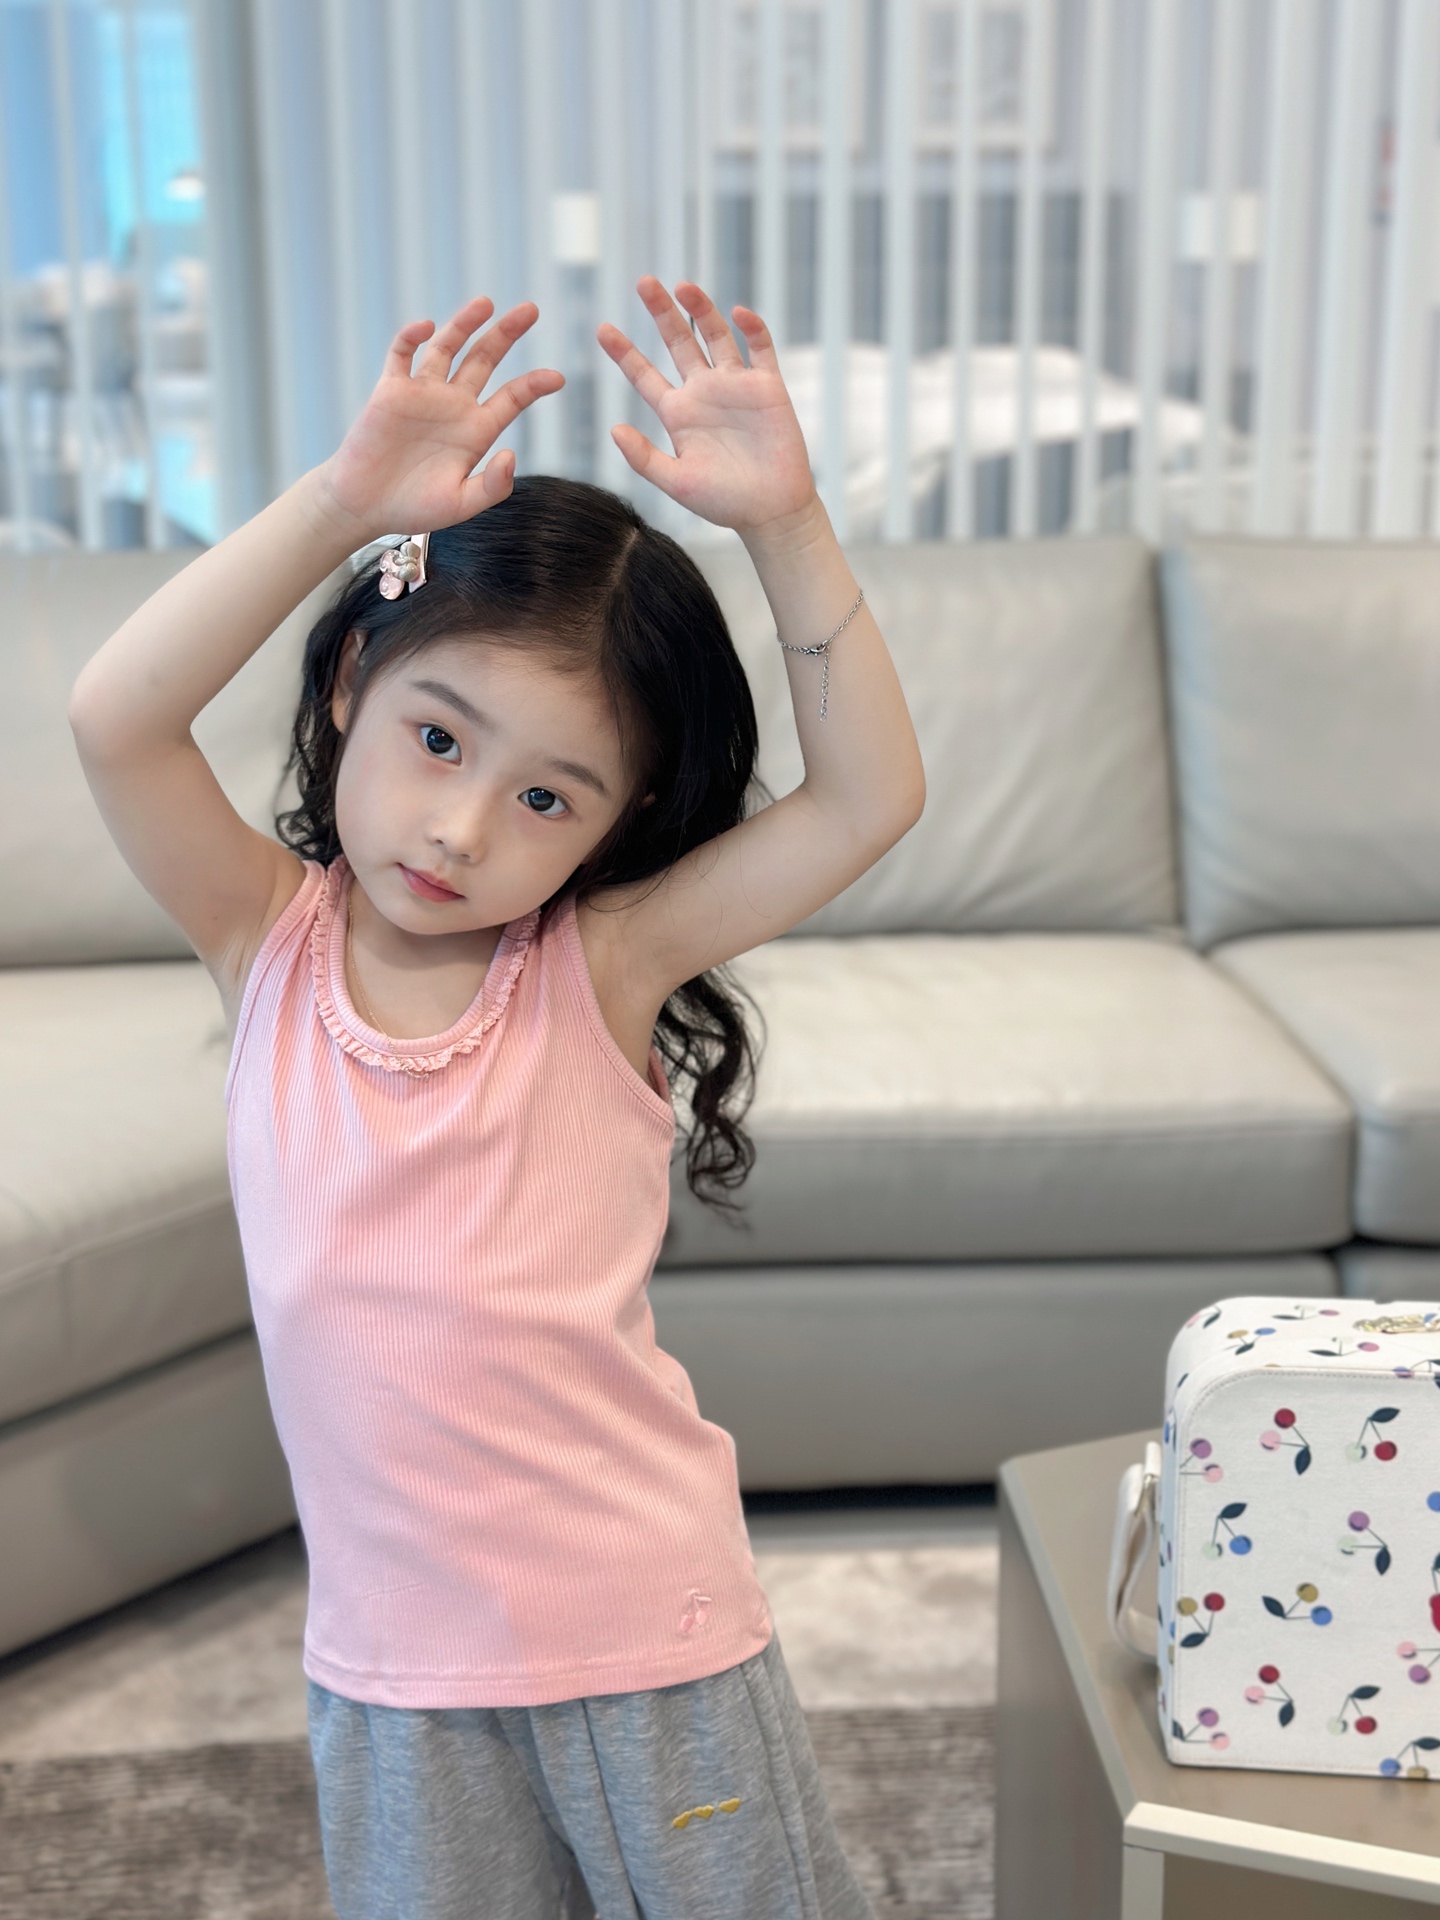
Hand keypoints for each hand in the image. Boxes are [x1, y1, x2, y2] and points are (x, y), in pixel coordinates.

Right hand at [314, 298, 563, 541]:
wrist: (364, 506)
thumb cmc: (414, 508)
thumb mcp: (460, 505)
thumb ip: (491, 487)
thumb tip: (511, 455)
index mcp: (476, 431)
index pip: (511, 398)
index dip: (534, 386)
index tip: (557, 377)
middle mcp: (453, 406)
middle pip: (484, 360)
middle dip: (506, 334)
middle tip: (531, 309)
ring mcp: (422, 394)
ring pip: (447, 347)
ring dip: (464, 324)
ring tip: (485, 303)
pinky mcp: (391, 391)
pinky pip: (402, 354)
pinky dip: (411, 337)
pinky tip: (426, 327)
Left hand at [597, 279, 817, 535]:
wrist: (772, 510)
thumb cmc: (724, 502)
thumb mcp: (676, 482)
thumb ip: (644, 458)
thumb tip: (613, 429)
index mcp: (678, 414)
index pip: (644, 376)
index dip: (624, 352)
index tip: (602, 329)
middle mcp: (704, 393)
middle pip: (678, 342)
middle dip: (661, 313)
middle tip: (644, 282)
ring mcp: (735, 386)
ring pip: (715, 336)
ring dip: (701, 309)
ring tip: (683, 286)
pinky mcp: (767, 387)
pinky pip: (760, 349)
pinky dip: (752, 328)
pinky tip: (738, 313)